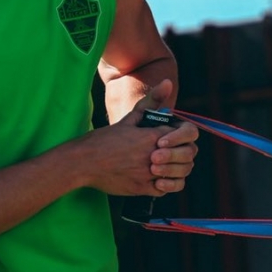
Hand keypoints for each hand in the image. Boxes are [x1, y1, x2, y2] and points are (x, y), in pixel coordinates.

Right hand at [74, 80, 194, 196]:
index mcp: (151, 135)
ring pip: (181, 173)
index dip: (182, 135)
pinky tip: (159, 178)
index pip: (184, 133)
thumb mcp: (129, 118)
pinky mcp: (142, 188)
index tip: (174, 137)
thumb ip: (151, 101)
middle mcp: (153, 154)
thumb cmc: (104, 139)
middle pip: (188, 154)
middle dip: (185, 152)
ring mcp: (148, 173)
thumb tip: (168, 82)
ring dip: (179, 169)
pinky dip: (167, 184)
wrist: (83, 162)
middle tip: (176, 152)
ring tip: (170, 165)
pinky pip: (166, 189)